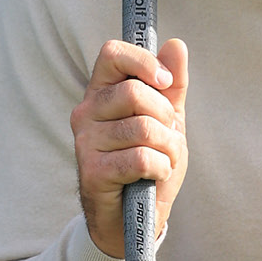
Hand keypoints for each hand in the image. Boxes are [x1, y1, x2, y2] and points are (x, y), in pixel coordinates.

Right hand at [74, 36, 188, 259]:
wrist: (135, 215)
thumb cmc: (149, 162)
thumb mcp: (167, 120)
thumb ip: (172, 85)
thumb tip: (176, 45)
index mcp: (102, 93)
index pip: (112, 54)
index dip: (143, 62)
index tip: (165, 82)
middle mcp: (86, 113)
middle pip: (134, 93)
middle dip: (165, 116)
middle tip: (167, 135)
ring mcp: (85, 143)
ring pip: (142, 128)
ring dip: (167, 147)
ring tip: (163, 160)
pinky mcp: (92, 171)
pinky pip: (140, 158)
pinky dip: (160, 167)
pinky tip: (154, 176)